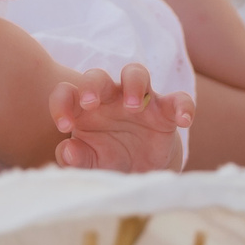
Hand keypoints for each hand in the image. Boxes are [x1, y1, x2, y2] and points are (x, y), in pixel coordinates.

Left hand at [48, 63, 193, 171]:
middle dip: (92, 85)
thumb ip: (77, 159)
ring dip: (133, 84)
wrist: (140, 171)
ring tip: (132, 106)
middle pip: (98, 77)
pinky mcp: (165, 111)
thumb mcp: (91, 164)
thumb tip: (67, 150)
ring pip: (135, 73)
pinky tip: (184, 121)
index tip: (63, 125)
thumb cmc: (108, 160)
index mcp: (84, 109)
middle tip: (90, 103)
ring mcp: (139, 101)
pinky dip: (183, 106)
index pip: (67, 93)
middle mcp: (109, 98)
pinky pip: (178, 99)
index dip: (61, 103)